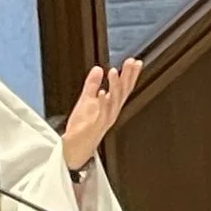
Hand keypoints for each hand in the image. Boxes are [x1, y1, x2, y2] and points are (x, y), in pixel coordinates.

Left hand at [60, 58, 141, 173]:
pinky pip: (102, 114)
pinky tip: (103, 92)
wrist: (75, 149)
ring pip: (115, 101)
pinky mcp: (96, 126)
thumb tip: (98, 69)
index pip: (124, 88)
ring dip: (115, 86)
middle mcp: (112, 112)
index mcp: (111, 106)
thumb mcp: (87, 100)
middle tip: (130, 62)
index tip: (135, 62)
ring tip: (114, 72)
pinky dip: (103, 102)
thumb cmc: (82, 128)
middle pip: (123, 92)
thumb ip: (92, 84)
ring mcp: (105, 120)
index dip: (130, 75)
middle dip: (128, 77)